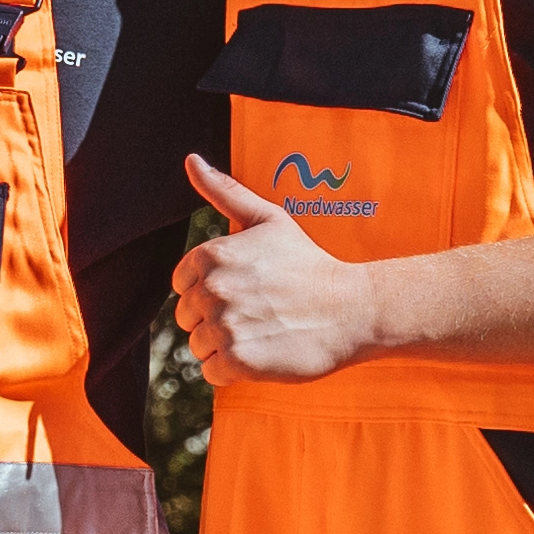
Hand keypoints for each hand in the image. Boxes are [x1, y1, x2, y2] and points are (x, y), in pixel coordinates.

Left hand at [175, 154, 389, 385]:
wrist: (352, 309)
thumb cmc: (308, 264)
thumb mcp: (268, 219)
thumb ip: (225, 191)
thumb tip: (191, 161)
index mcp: (211, 255)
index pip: (181, 284)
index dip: (210, 290)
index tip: (244, 289)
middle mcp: (212, 289)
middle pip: (187, 317)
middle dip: (217, 318)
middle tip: (258, 311)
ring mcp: (223, 325)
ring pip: (198, 346)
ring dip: (225, 345)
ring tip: (263, 331)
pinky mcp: (236, 359)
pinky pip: (212, 372)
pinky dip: (234, 369)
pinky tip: (263, 352)